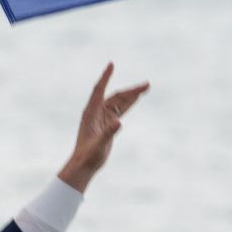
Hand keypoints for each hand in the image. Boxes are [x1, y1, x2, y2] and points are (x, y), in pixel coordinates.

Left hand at [58, 63, 148, 191]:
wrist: (84, 165)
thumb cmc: (88, 156)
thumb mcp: (98, 144)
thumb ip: (108, 133)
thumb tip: (119, 123)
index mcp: (91, 112)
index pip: (99, 90)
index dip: (105, 77)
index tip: (111, 65)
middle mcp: (97, 111)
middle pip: (116, 96)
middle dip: (131, 90)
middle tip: (146, 85)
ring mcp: (103, 117)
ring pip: (119, 102)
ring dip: (132, 95)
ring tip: (146, 88)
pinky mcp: (108, 124)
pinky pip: (120, 110)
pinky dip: (128, 104)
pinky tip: (137, 98)